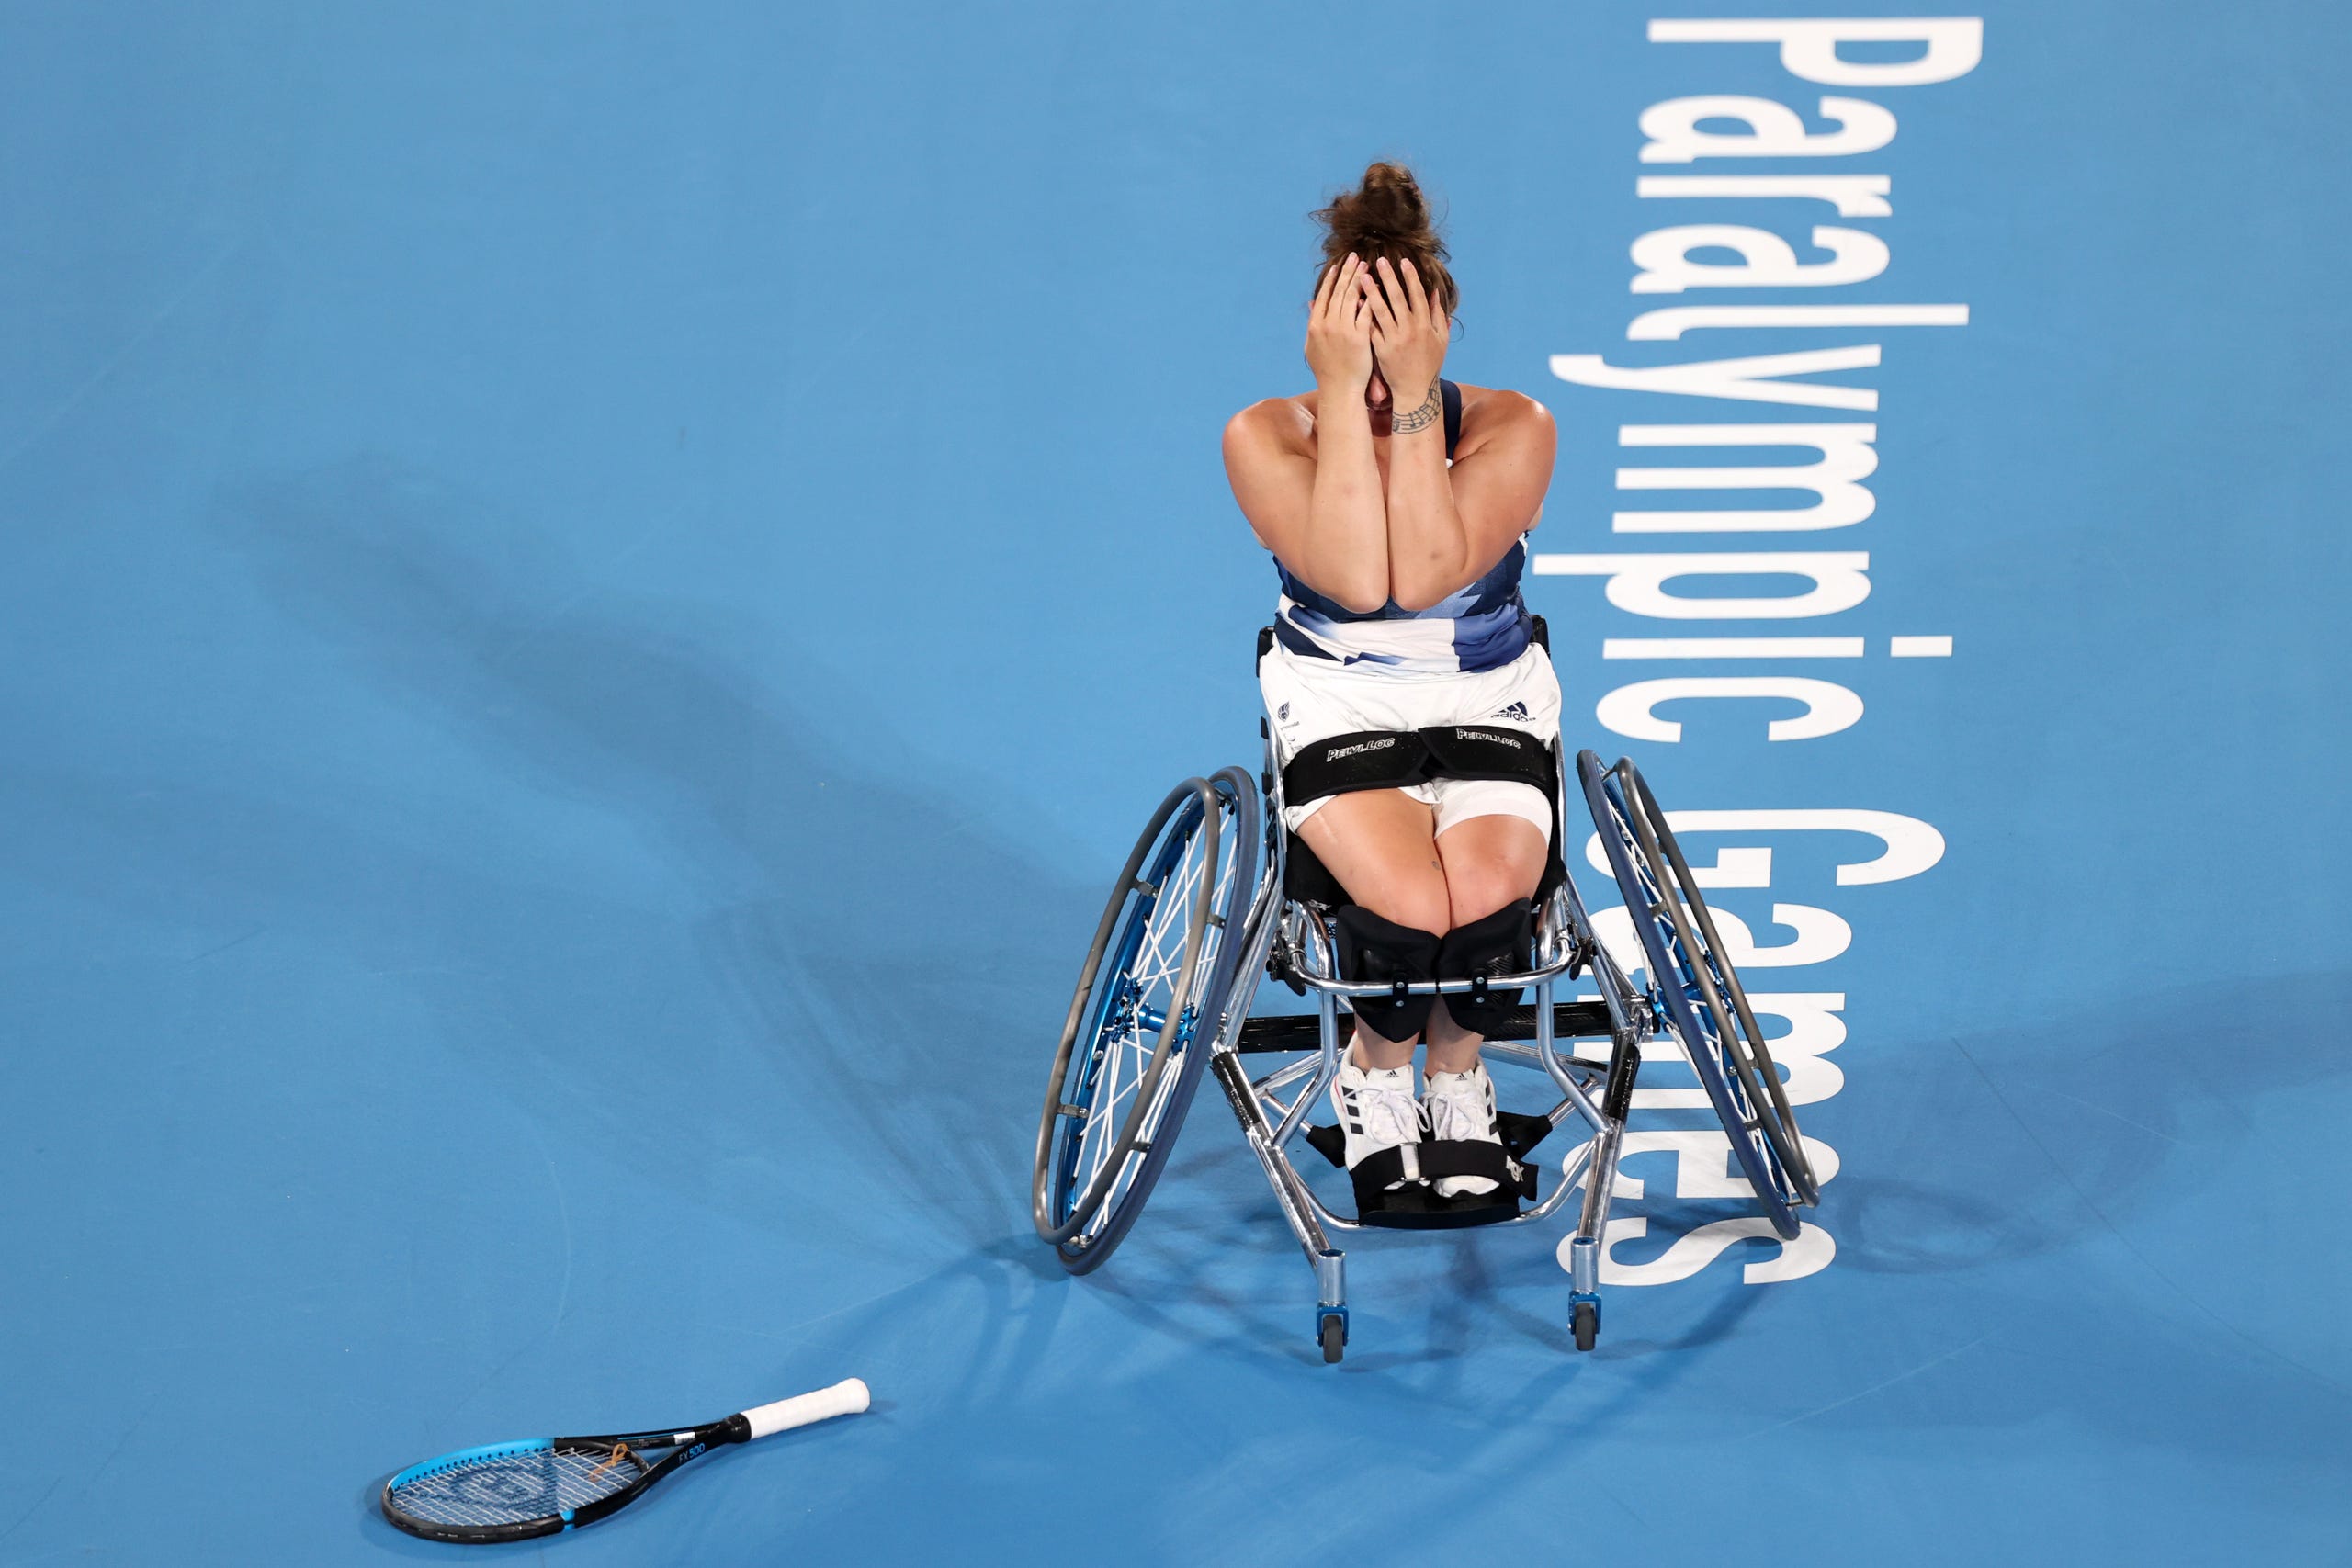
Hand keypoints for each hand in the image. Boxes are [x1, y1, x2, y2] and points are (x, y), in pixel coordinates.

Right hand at [1304, 254, 1374, 392]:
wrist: (1340, 389)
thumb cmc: (1327, 370)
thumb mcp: (1313, 346)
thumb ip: (1313, 322)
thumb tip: (1310, 304)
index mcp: (1315, 325)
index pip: (1324, 295)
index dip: (1332, 278)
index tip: (1339, 264)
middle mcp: (1327, 325)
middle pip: (1338, 291)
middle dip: (1347, 272)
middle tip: (1355, 257)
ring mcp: (1343, 330)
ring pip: (1352, 297)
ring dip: (1359, 279)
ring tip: (1367, 266)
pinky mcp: (1359, 337)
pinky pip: (1366, 312)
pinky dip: (1371, 298)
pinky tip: (1377, 287)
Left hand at [1361, 256, 1447, 408]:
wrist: (1415, 391)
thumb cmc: (1429, 364)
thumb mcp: (1441, 340)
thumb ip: (1438, 315)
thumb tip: (1435, 292)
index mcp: (1425, 325)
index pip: (1417, 295)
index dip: (1410, 277)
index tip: (1404, 261)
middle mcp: (1409, 330)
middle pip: (1398, 298)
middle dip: (1389, 277)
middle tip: (1379, 260)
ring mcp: (1394, 339)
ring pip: (1381, 311)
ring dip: (1371, 292)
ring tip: (1362, 277)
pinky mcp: (1381, 349)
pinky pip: (1370, 328)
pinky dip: (1363, 314)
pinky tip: (1356, 302)